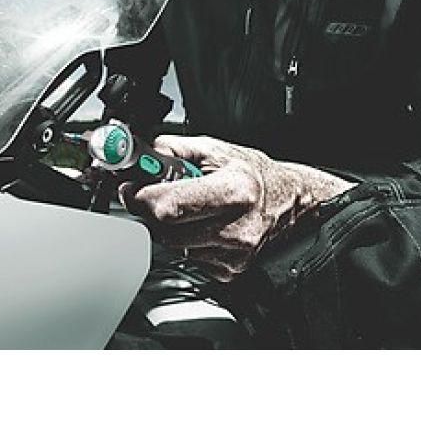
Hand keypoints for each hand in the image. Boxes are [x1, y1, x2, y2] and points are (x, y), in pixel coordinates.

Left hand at [119, 135, 354, 281]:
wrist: (288, 200)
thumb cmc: (252, 173)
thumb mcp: (213, 149)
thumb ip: (172, 149)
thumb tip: (139, 156)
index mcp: (233, 191)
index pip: (167, 206)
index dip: (141, 197)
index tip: (131, 188)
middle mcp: (235, 227)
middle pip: (165, 229)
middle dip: (152, 210)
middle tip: (154, 194)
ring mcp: (233, 254)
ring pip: (173, 245)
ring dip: (170, 226)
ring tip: (189, 207)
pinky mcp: (230, 270)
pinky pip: (189, 257)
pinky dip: (187, 240)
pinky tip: (203, 224)